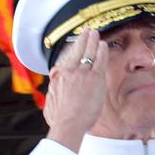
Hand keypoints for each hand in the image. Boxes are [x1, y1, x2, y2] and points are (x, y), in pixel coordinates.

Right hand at [44, 28, 108, 152]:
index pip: (67, 60)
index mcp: (59, 77)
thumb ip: (53, 92)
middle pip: (77, 51)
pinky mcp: (94, 78)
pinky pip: (99, 60)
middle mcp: (69, 72)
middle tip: (87, 31)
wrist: (68, 123)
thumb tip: (52, 87)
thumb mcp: (51, 101)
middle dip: (82, 39)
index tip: (76, 46)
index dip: (73, 51)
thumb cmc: (59, 119)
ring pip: (88, 52)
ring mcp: (82, 74)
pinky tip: (103, 45)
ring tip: (95, 33)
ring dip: (92, 41)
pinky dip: (101, 51)